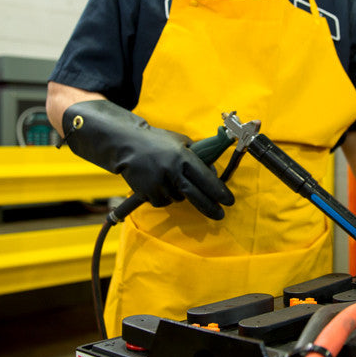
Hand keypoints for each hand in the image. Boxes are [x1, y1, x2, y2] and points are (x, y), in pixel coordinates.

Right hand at [61, 100, 233, 218]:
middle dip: (210, 207)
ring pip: (178, 199)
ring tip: (170, 178)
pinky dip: (165, 196)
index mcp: (182, 156)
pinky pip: (164, 202)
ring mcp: (158, 183)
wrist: (127, 144)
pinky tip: (160, 183)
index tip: (228, 201)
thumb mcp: (180, 141)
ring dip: (180, 194)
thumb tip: (213, 173)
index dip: (218, 191)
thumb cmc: (158, 141)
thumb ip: (197, 155)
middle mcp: (171, 171)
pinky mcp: (147, 192)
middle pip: (195, 195)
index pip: (205, 178)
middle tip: (220, 215)